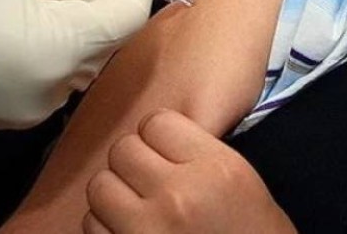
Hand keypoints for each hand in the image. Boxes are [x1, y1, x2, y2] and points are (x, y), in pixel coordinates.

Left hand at [84, 109, 295, 233]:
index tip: (166, 152)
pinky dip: (105, 226)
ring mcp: (146, 231)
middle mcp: (177, 196)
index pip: (156, 122)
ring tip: (137, 206)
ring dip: (114, 193)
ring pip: (100, 185)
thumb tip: (152, 136)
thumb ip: (197, 153)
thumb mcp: (239, 181)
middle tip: (150, 179)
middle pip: (123, 149)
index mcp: (214, 170)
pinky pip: (92, 224)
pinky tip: (130, 230)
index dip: (159, 136)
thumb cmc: (254, 233)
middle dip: (134, 162)